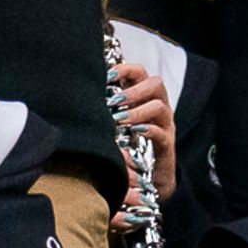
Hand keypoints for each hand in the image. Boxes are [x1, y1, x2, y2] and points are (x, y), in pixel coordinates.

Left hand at [112, 61, 176, 182]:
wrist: (148, 179)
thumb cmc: (126, 146)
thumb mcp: (116, 123)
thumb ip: (106, 109)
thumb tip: (81, 96)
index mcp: (144, 97)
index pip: (140, 73)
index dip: (125, 69)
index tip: (107, 76)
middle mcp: (158, 106)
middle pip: (156, 84)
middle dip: (134, 90)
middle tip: (114, 101)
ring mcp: (164, 124)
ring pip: (160, 107)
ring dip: (137, 111)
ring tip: (119, 120)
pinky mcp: (166, 144)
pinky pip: (162, 132)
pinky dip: (148, 130)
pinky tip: (134, 132)